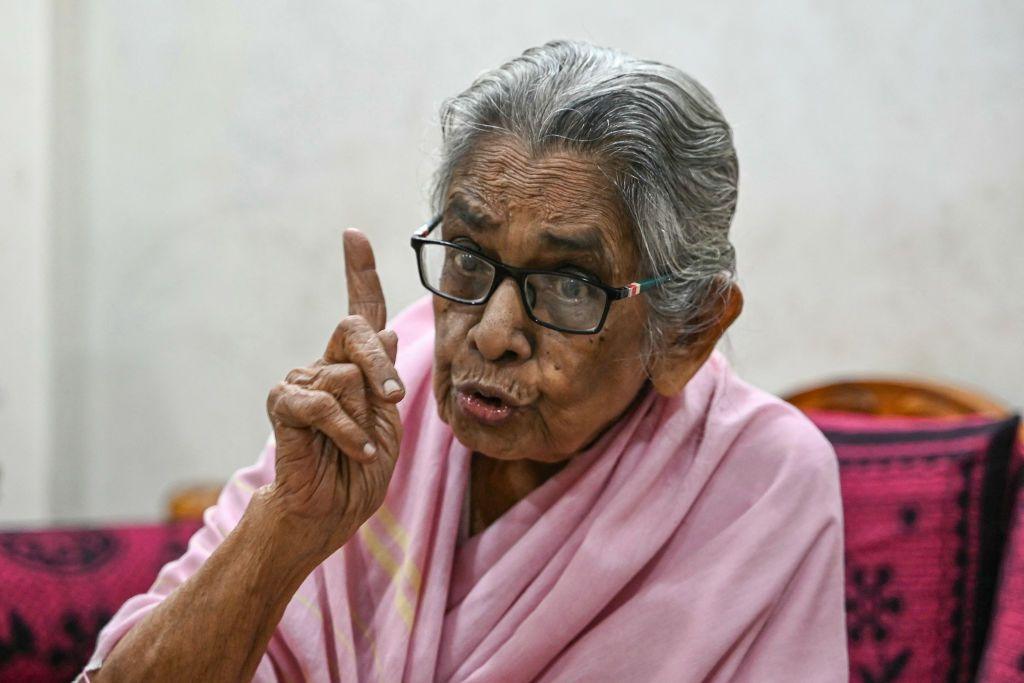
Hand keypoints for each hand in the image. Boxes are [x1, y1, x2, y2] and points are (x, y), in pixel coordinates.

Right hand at [262, 229, 404, 560]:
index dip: (358, 271)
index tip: (353, 234)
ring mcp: (302, 382)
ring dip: (364, 418)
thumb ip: (384, 377)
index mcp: (355, 367)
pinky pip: (323, 402)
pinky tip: (352, 453)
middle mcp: (325, 365)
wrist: (330, 512)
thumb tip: (385, 326)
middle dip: (381, 364)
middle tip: (393, 399)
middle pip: (356, 329)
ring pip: (347, 375)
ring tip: (356, 449)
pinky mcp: (284, 405)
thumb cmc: (359, 470)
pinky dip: (346, 431)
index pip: (360, 310)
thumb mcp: (387, 421)